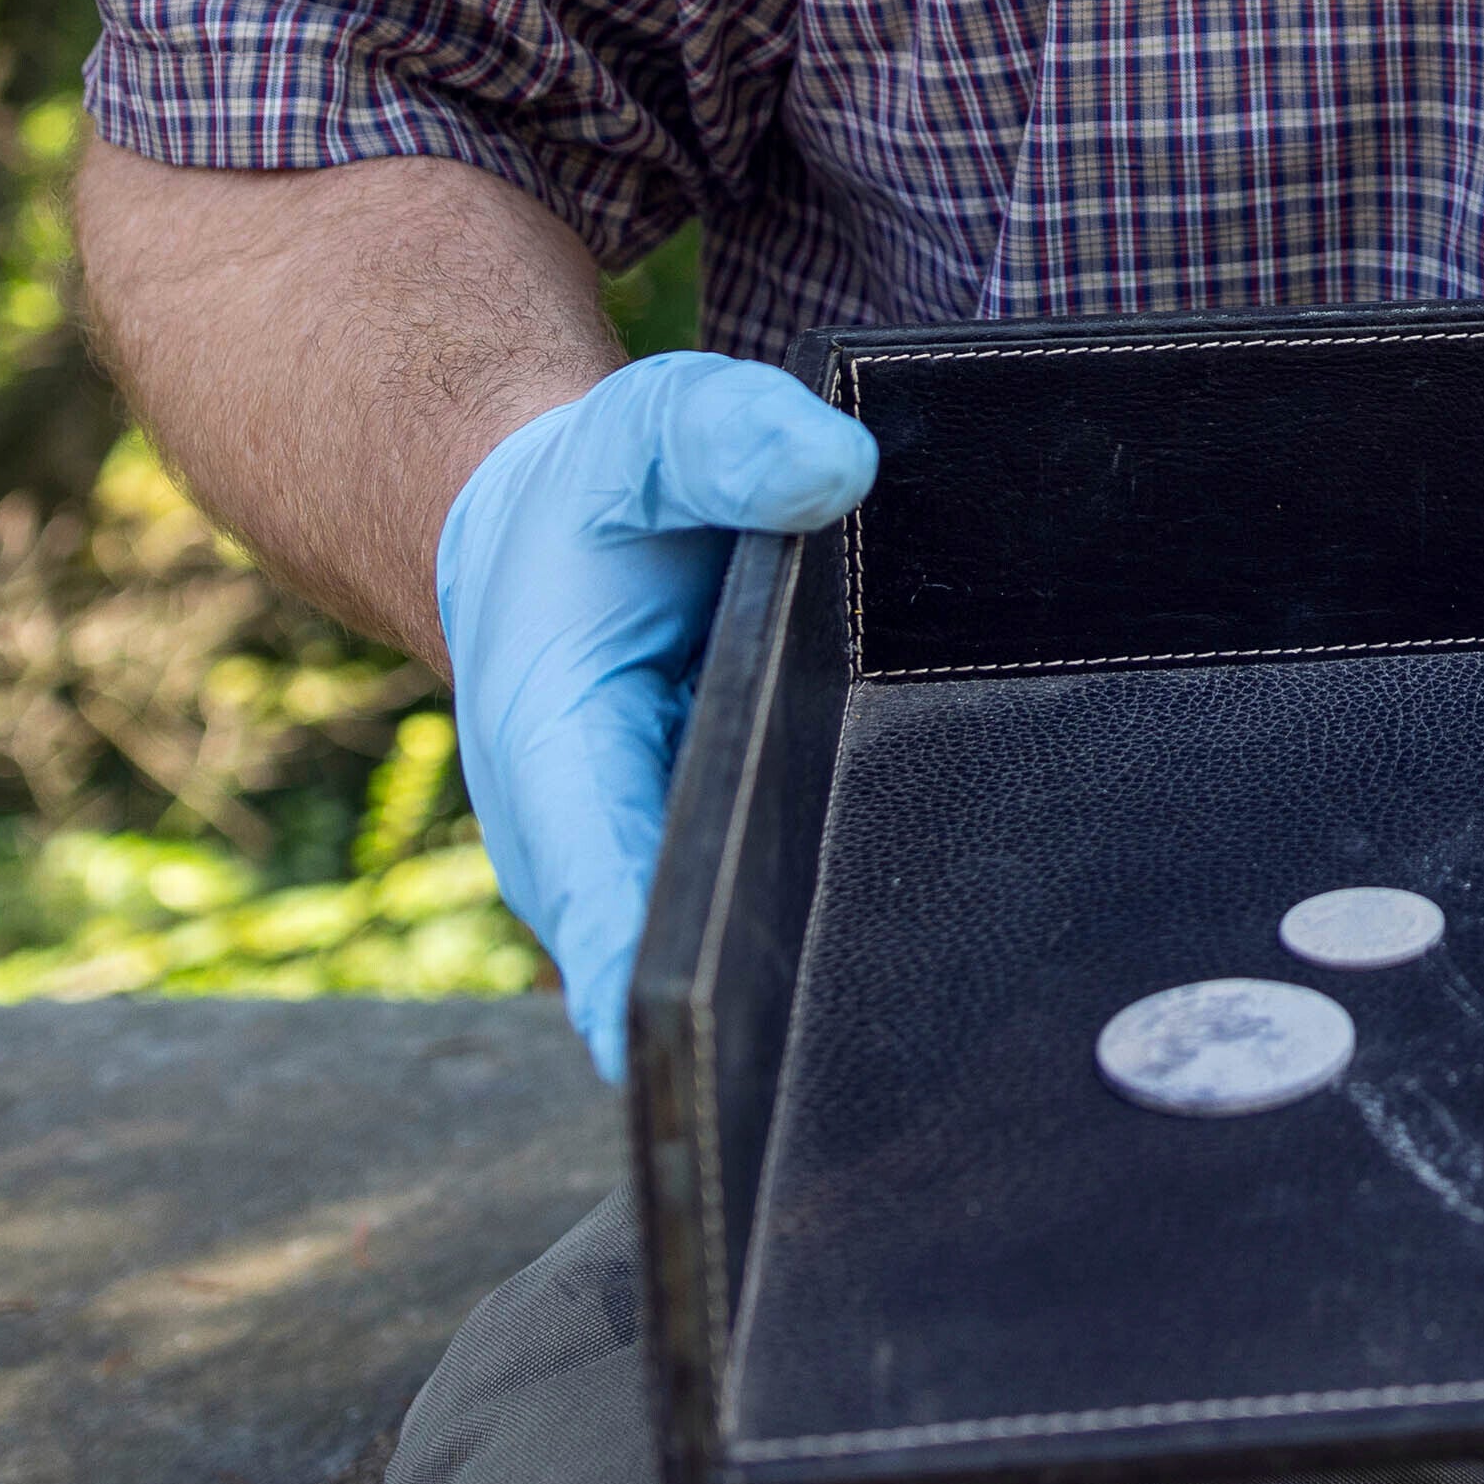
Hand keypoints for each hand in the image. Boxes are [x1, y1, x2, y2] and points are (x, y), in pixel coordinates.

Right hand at [438, 350, 884, 1077]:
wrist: (557, 524)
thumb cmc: (600, 494)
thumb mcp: (652, 432)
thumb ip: (729, 442)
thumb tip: (837, 471)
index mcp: (554, 764)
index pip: (600, 908)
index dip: (651, 986)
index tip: (706, 1051)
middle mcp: (596, 850)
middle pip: (678, 966)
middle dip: (758, 1013)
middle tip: (875, 1044)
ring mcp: (650, 871)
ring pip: (731, 959)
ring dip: (804, 983)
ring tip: (922, 1013)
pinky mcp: (705, 862)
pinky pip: (761, 918)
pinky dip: (824, 925)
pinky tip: (928, 940)